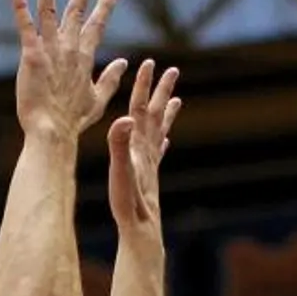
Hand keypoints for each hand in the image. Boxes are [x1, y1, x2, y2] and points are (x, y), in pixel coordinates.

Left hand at [9, 0, 127, 137]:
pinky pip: (25, 26)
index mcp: (84, 58)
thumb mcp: (98, 99)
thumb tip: (124, 62)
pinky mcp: (31, 55)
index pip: (97, 25)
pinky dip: (20, 6)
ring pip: (48, 9)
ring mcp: (50, 49)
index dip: (105, 6)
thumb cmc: (73, 120)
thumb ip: (111, 78)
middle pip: (77, 9)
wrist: (53, 131)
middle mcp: (69, 48)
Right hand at [107, 59, 180, 231]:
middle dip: (162, 92)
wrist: (142, 233)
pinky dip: (163, 141)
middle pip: (157, 115)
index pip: (141, 108)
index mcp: (138, 146)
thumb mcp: (119, 171)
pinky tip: (166, 141)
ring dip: (167, 114)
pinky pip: (159, 153)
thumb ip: (119, 145)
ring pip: (161, 131)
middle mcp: (148, 152)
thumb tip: (124, 119)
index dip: (144, 85)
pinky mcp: (151, 178)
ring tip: (177, 99)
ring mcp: (152, 164)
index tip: (150, 62)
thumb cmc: (128, 204)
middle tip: (173, 70)